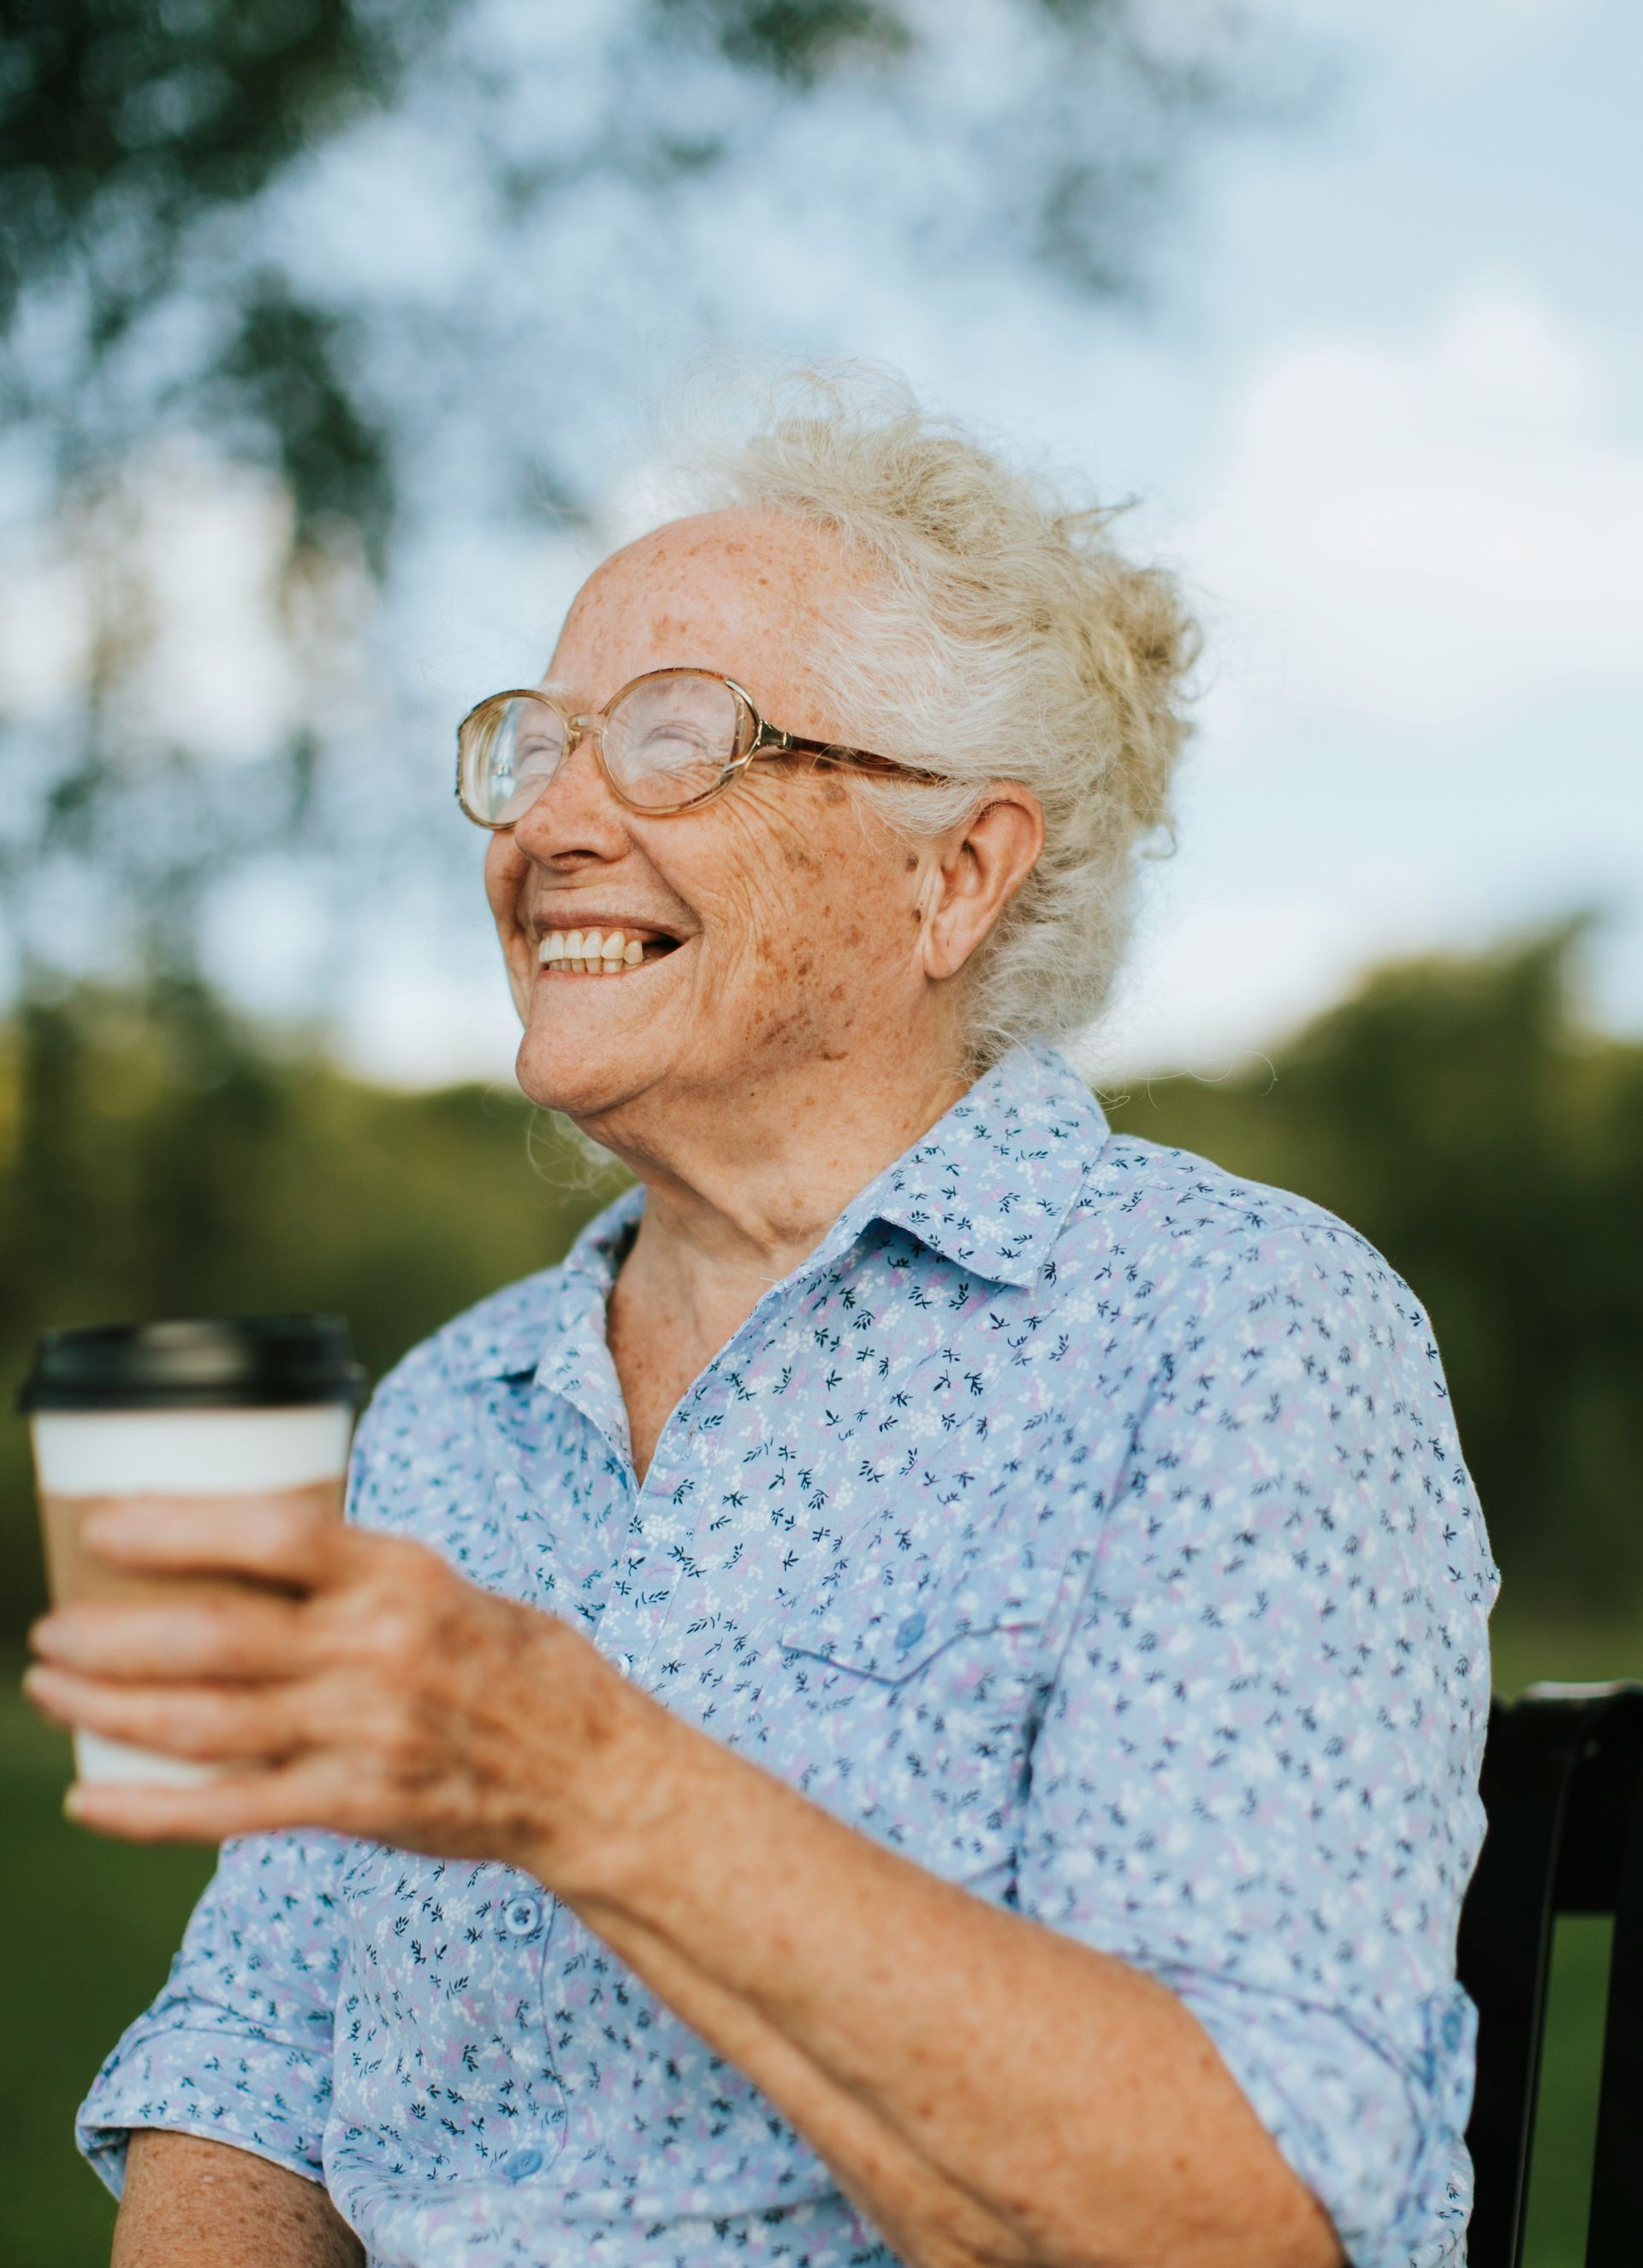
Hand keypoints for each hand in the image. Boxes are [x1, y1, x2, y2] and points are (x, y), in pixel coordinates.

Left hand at [23, 1496, 653, 1869]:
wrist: (592, 1774)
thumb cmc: (517, 1666)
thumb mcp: (447, 1589)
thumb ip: (357, 1582)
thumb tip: (246, 1556)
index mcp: (404, 1578)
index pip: (278, 1536)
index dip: (181, 1527)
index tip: (106, 1522)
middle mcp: (380, 1653)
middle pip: (218, 1639)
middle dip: (114, 1634)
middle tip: (50, 1626)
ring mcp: (366, 1736)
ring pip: (207, 1724)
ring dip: (111, 1707)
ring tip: (52, 1688)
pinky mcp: (358, 1808)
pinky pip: (230, 1812)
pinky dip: (148, 1808)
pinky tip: (90, 1796)